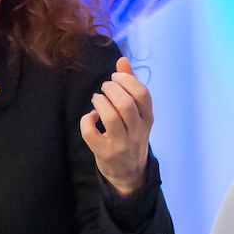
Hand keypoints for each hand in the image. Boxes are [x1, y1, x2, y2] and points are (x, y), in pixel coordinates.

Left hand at [80, 58, 153, 196]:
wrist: (129, 173)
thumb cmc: (131, 136)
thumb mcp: (137, 114)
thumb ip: (131, 86)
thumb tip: (122, 59)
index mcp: (147, 119)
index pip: (143, 95)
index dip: (127, 81)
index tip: (115, 78)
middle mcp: (137, 132)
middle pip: (126, 104)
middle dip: (111, 89)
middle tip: (104, 87)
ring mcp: (120, 144)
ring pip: (110, 117)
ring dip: (99, 102)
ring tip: (96, 99)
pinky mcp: (104, 153)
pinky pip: (91, 132)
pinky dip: (87, 120)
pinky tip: (90, 117)